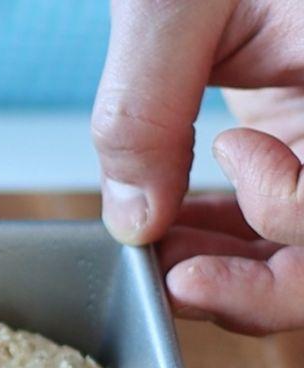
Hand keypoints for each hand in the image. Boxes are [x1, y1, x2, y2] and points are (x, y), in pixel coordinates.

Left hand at [91, 0, 303, 333]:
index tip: (230, 151)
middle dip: (261, 285)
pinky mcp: (299, 146)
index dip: (291, 207)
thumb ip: (146, 108)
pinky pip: (276, 226)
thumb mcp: (170, 4)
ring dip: (233, 272)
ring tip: (159, 257)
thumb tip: (133, 222)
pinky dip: (224, 242)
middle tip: (176, 280)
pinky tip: (171, 230)